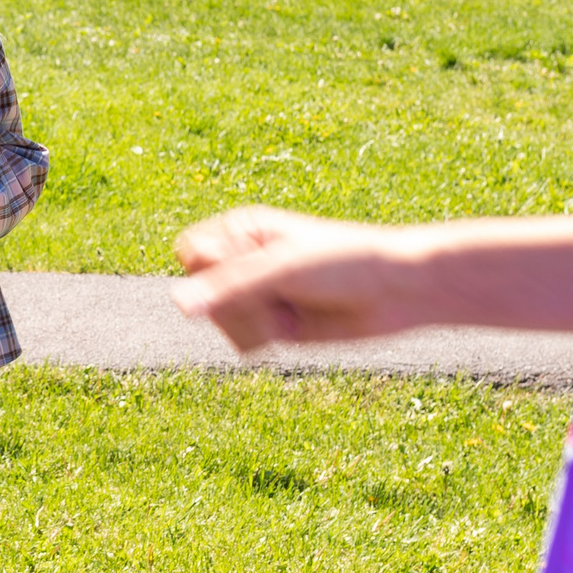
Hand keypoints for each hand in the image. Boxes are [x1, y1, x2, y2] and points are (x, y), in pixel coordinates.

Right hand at [170, 205, 425, 351]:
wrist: (395, 292)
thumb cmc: (343, 262)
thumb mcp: (281, 267)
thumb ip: (228, 286)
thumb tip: (176, 304)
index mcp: (241, 230)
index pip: (190, 255)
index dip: (212, 271)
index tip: (252, 269)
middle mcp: (243, 261)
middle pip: (202, 294)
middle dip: (238, 301)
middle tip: (278, 291)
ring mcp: (256, 295)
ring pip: (220, 322)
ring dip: (255, 322)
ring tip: (292, 310)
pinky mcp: (271, 326)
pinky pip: (242, 343)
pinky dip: (265, 340)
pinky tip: (294, 328)